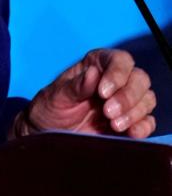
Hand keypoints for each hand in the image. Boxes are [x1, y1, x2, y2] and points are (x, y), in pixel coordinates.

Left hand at [14, 49, 155, 139]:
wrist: (48, 135)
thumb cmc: (49, 109)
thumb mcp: (56, 97)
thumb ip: (75, 86)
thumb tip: (92, 73)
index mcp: (96, 65)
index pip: (120, 60)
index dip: (117, 74)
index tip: (103, 92)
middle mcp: (115, 81)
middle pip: (139, 79)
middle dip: (128, 96)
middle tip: (108, 112)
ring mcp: (124, 102)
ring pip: (146, 99)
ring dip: (135, 112)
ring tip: (114, 125)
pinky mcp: (129, 123)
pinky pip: (148, 121)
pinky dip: (144, 126)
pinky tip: (131, 133)